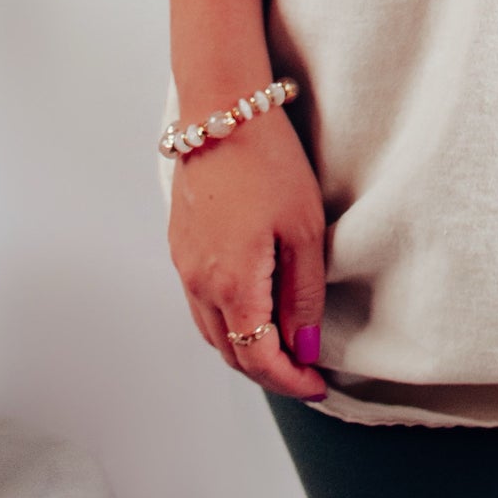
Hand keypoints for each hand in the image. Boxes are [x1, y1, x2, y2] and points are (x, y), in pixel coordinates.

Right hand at [168, 106, 328, 401]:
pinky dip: (228, 322)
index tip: (318, 385)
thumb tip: (304, 348)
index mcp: (232, 286)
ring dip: (246, 349)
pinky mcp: (180, 246)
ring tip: (284, 346)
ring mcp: (183, 266)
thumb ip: (304, 296)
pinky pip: (200, 304)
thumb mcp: (305, 231)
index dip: (290, 381)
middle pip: (231, 354)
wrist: (223, 112)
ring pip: (211, 332)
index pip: (259, 360)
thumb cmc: (270, 164)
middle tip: (306, 371)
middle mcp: (198, 284)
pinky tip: (254, 310)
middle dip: (269, 371)